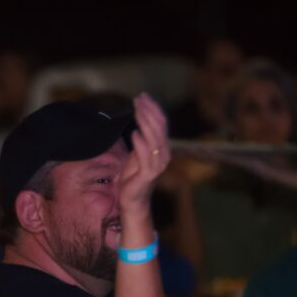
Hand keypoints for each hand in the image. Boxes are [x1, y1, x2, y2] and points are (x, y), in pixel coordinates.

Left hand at [119, 93, 169, 215]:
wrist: (132, 200)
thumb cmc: (133, 176)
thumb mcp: (137, 153)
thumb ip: (142, 139)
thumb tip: (140, 118)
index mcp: (163, 148)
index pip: (161, 124)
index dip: (152, 108)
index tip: (142, 96)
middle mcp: (164, 155)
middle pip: (159, 128)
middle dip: (148, 111)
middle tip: (138, 99)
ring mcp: (157, 165)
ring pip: (154, 140)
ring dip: (145, 123)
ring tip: (136, 111)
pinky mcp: (148, 174)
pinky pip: (145, 157)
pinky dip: (140, 144)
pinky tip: (134, 133)